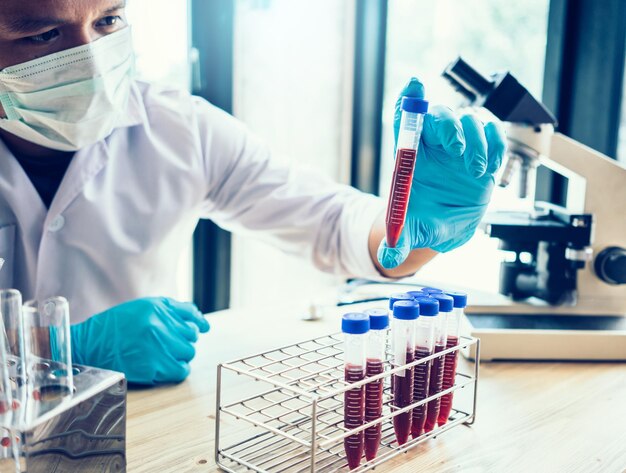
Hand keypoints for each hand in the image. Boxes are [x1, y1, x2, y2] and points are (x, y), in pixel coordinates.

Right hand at [71, 297, 209, 384]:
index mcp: (157, 307)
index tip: (201, 328)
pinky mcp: (151, 367)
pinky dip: (177, 370)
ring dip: (181, 355)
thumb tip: (199, 320)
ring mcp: (156, 347)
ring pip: (188, 353)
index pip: (191, 316)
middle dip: (184, 340)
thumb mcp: (143, 308)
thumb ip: (172, 310)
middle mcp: (159, 325)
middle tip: (170, 343)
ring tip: (165, 354)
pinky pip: (180, 370)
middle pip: (191, 336)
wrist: (89, 345)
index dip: (196, 324)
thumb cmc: (116, 326)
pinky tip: (166, 366)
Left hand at [377, 78, 506, 268]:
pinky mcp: (485, 154)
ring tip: (476, 170)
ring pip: (471, 121)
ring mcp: (461, 147)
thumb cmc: (420, 220)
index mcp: (410, 154)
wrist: (445, 226)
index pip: (406, 117)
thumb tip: (388, 258)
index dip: (409, 99)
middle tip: (456, 149)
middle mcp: (435, 144)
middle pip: (440, 116)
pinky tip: (490, 170)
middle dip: (449, 124)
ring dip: (477, 140)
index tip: (414, 86)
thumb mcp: (408, 231)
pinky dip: (496, 146)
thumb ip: (398, 242)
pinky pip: (495, 137)